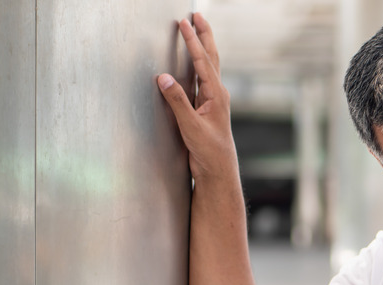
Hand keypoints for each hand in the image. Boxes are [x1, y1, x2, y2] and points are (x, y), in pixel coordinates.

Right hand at [157, 13, 234, 181]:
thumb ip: (177, 102)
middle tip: (197, 15)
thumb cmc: (209, 151)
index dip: (192, 41)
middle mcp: (218, 94)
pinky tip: (194, 62)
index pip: (203, 61)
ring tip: (197, 30)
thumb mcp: (190, 127)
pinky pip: (203, 78)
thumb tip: (163, 78)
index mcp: (216, 95)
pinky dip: (199, 64)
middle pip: (211, 57)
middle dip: (204, 35)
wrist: (218, 170)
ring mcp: (214, 100)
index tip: (184, 23)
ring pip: (208, 66)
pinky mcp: (208, 108)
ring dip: (203, 47)